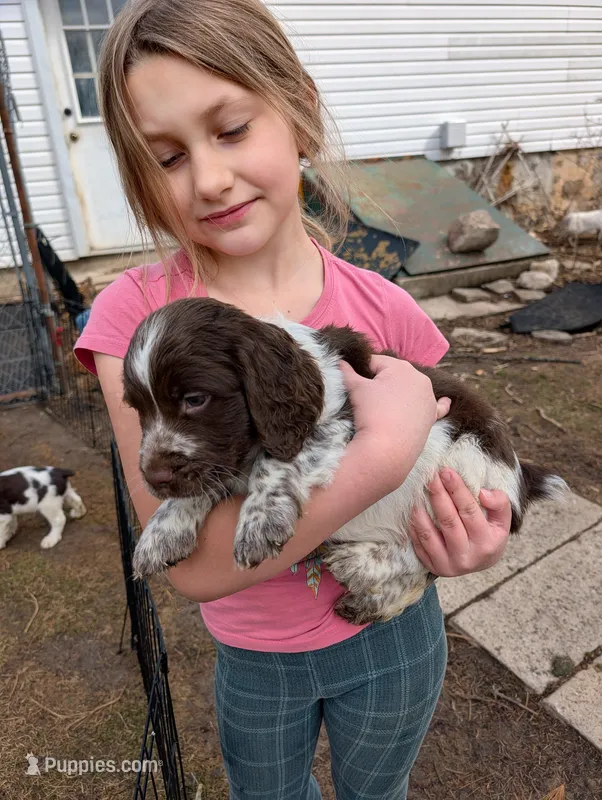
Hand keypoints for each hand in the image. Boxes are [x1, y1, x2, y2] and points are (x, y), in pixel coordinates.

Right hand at [341, 356, 450, 491]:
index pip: (375, 362)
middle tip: (367, 400)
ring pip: (411, 389)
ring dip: (400, 393)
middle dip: (380, 382)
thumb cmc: (371, 414)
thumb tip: (339, 361)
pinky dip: (440, 405)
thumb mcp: (355, 389)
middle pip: (394, 375)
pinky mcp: (432, 418)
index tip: (353, 385)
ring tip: (385, 406)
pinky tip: (446, 401)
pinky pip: (438, 407)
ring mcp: (429, 399)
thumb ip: (346, 371)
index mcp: (401, 367)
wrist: (387, 450)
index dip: (361, 372)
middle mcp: (420, 379)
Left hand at [408, 468, 511, 576]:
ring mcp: (449, 565)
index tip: (446, 472)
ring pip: (430, 535)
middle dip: (438, 496)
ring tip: (418, 493)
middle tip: (431, 477)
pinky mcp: (433, 567)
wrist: (480, 563)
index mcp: (487, 543)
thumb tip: (483, 493)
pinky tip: (412, 512)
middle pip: (448, 521)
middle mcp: (467, 557)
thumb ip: (499, 504)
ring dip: (421, 512)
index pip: (469, 512)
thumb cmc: (490, 535)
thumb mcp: (502, 521)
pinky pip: (419, 546)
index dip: (457, 490)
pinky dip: (414, 528)